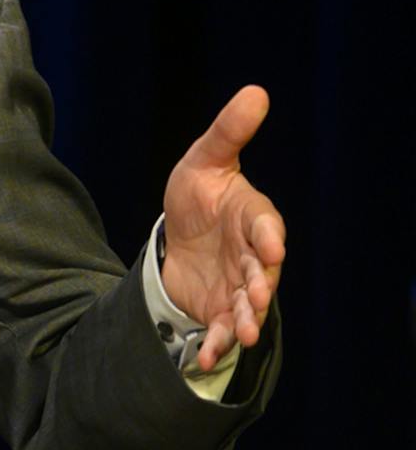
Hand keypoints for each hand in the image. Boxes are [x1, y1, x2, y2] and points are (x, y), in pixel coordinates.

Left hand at [159, 85, 285, 370]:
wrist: (180, 230)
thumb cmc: (199, 192)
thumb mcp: (205, 159)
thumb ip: (229, 132)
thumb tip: (256, 91)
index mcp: (252, 216)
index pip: (264, 225)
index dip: (267, 235)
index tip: (270, 244)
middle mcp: (250, 254)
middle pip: (260, 271)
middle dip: (259, 284)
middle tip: (255, 295)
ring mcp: (237, 284)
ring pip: (246, 306)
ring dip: (246, 320)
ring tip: (243, 334)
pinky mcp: (219, 308)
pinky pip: (220, 329)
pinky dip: (214, 345)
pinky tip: (203, 358)